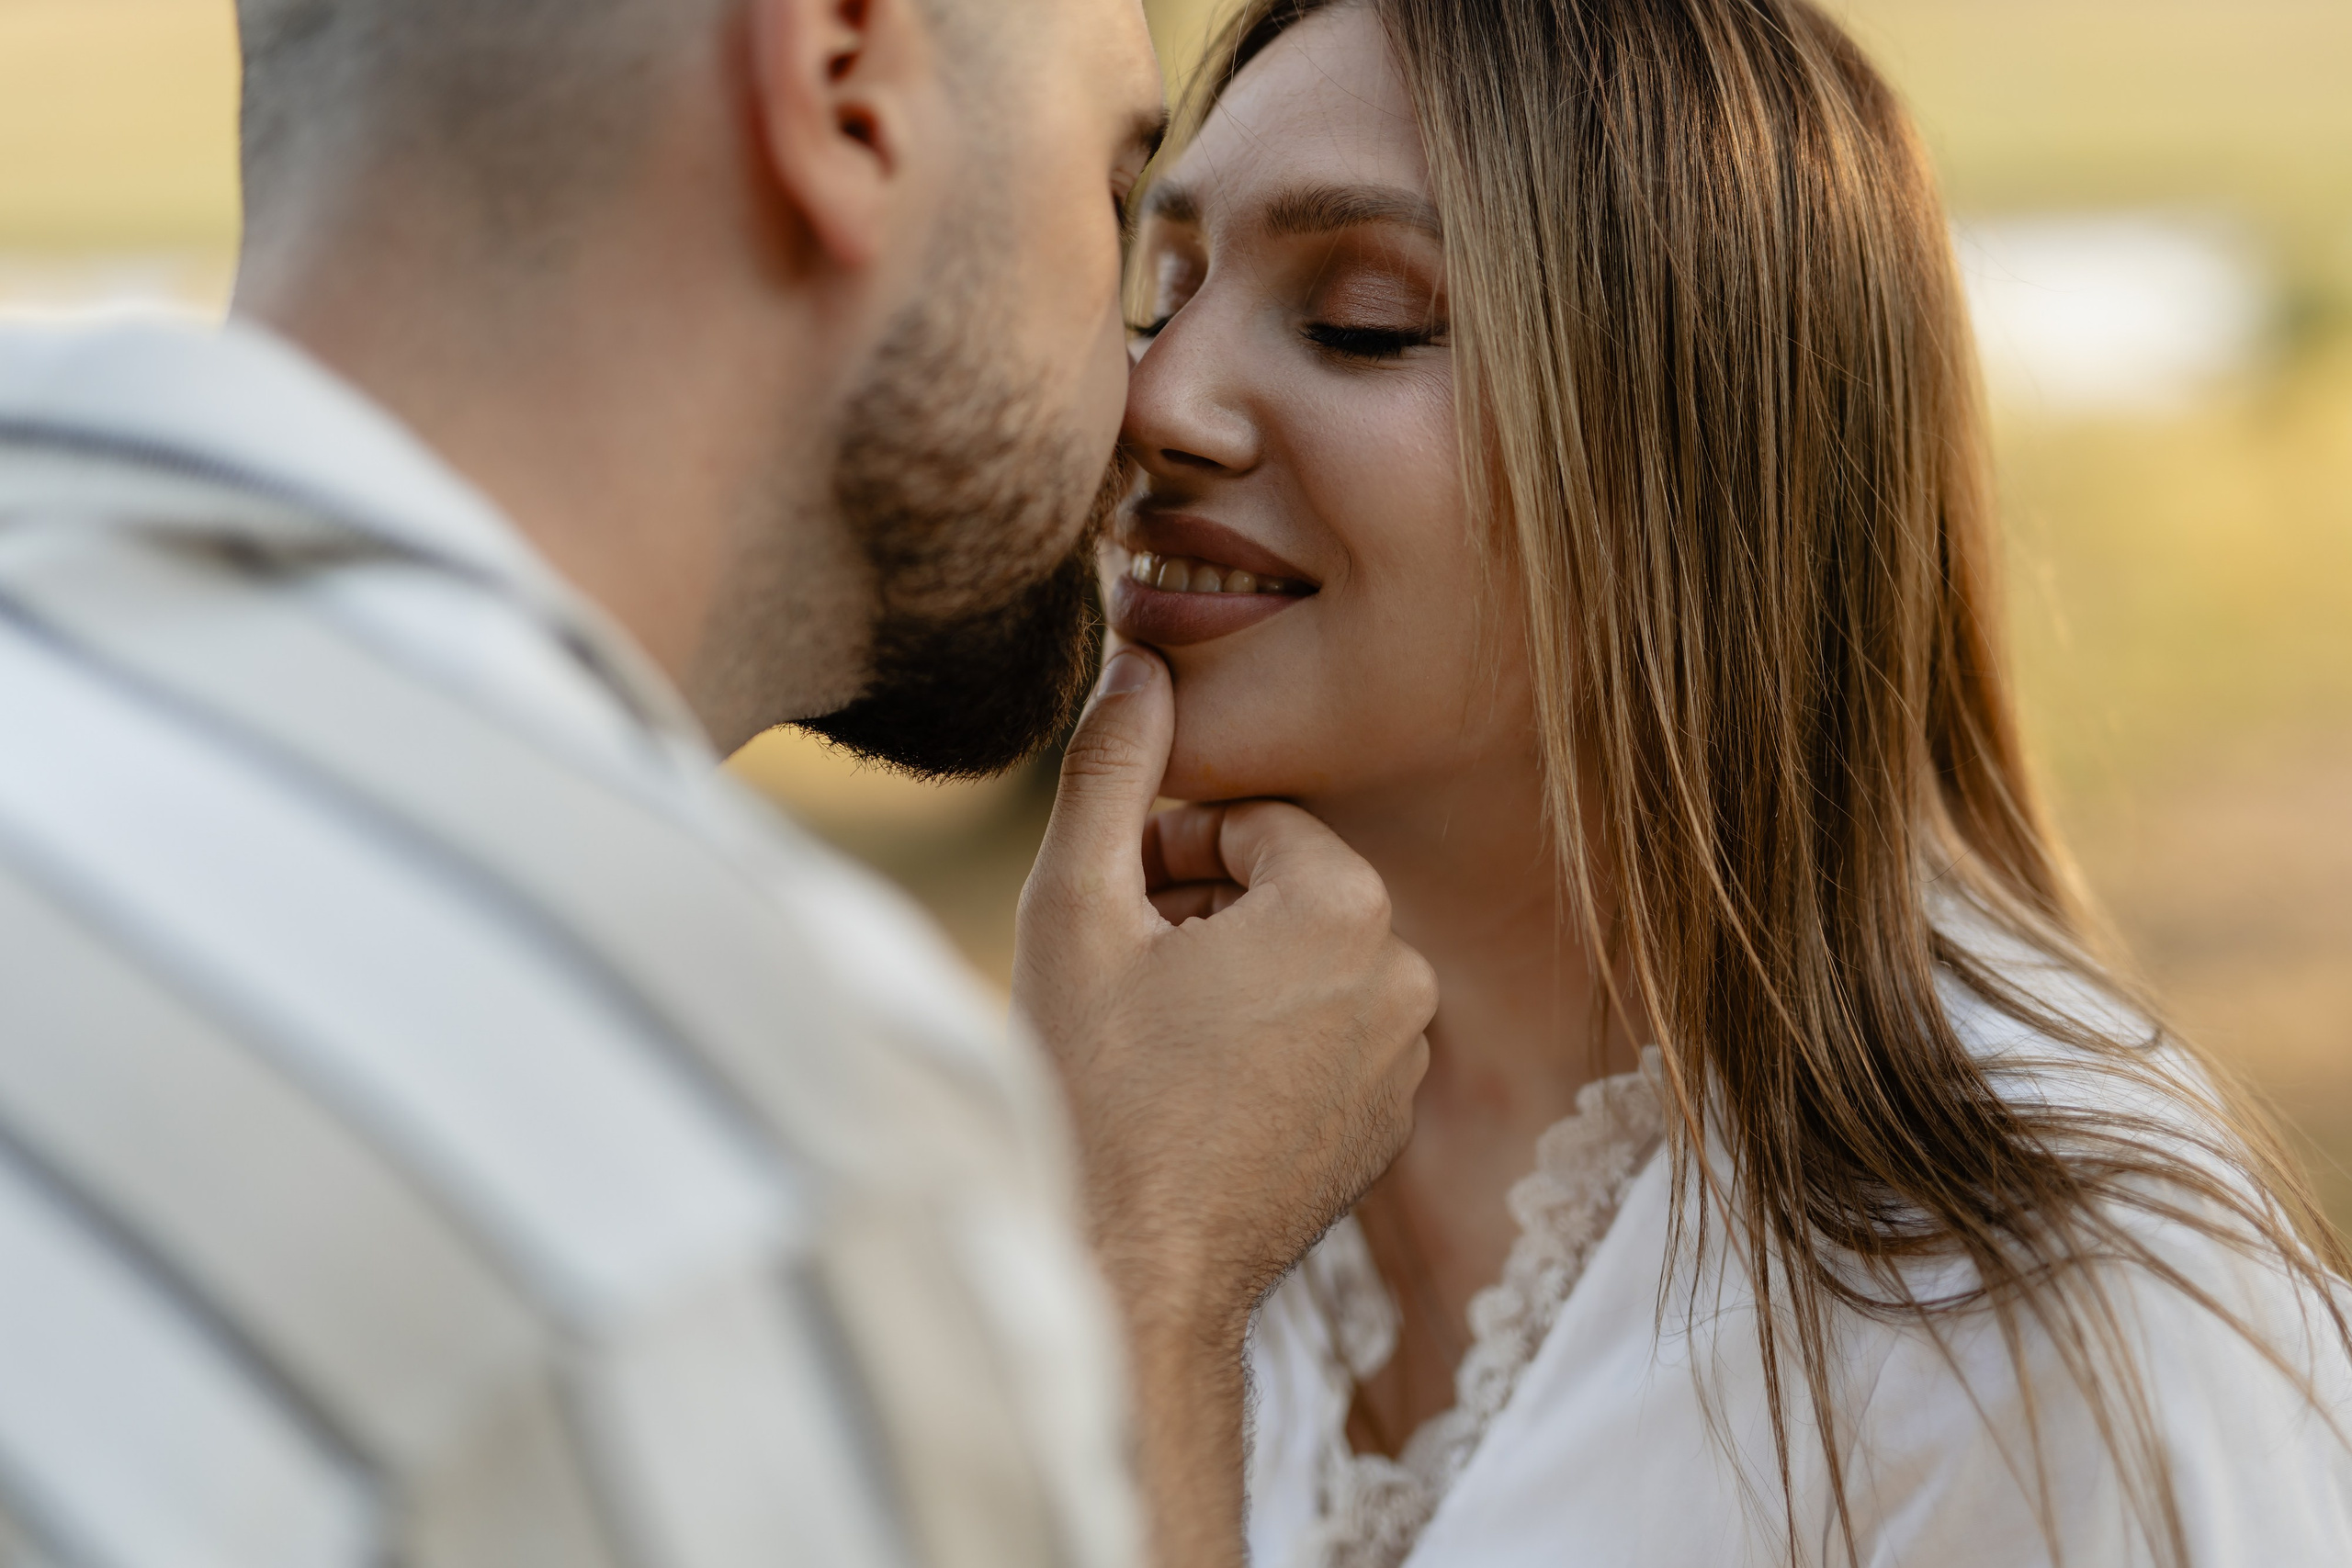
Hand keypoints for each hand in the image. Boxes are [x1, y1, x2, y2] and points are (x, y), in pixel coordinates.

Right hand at [1015, 646, 1434, 1347]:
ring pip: (1306, 964)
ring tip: (1156, 1039)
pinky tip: (1195, 1093)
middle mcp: (1406, 977)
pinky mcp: (1390, 1125)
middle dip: (1203, 913)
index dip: (1166, 857)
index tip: (1117, 916)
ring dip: (1234, 976)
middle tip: (1125, 978)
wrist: (1135, 1269)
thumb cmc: (1096, 1088)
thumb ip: (1113, 768)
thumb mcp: (1078, 906)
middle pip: (1285, 891)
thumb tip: (1140, 658)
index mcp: (1346, 908)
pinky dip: (1268, 1044)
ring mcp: (1407, 1061)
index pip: (1252, 825)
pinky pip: (1328, 1038)